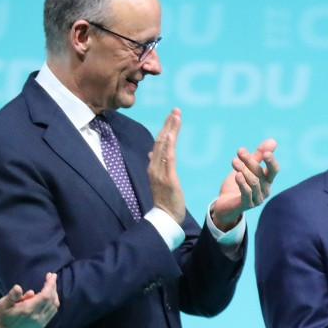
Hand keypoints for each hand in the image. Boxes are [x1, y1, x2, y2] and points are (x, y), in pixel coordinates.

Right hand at [0, 272, 58, 327]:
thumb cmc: (1, 317)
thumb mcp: (3, 304)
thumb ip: (12, 296)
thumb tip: (18, 287)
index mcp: (29, 310)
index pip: (46, 295)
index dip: (50, 284)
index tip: (52, 275)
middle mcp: (37, 317)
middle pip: (52, 300)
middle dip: (53, 287)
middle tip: (51, 277)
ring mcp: (41, 322)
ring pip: (54, 306)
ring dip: (54, 295)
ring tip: (50, 285)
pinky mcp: (41, 325)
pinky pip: (52, 312)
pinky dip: (53, 303)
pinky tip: (49, 297)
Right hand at [148, 109, 186, 224]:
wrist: (164, 218)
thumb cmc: (165, 200)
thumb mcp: (160, 180)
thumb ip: (157, 166)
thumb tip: (152, 153)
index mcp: (153, 167)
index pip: (159, 144)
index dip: (165, 129)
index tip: (172, 116)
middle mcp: (154, 167)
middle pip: (160, 141)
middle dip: (168, 124)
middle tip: (176, 110)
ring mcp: (160, 172)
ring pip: (163, 146)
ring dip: (170, 129)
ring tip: (175, 115)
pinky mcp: (167, 178)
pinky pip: (167, 159)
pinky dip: (169, 145)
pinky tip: (171, 134)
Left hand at [211, 138, 278, 231]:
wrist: (225, 204)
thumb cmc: (238, 184)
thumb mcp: (246, 167)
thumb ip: (258, 155)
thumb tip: (273, 141)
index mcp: (267, 180)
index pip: (274, 170)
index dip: (271, 161)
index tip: (265, 153)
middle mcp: (265, 190)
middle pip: (260, 173)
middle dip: (250, 161)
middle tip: (239, 151)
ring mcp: (257, 198)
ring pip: (254, 182)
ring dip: (243, 170)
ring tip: (234, 161)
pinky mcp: (247, 205)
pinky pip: (247, 194)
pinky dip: (242, 183)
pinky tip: (237, 175)